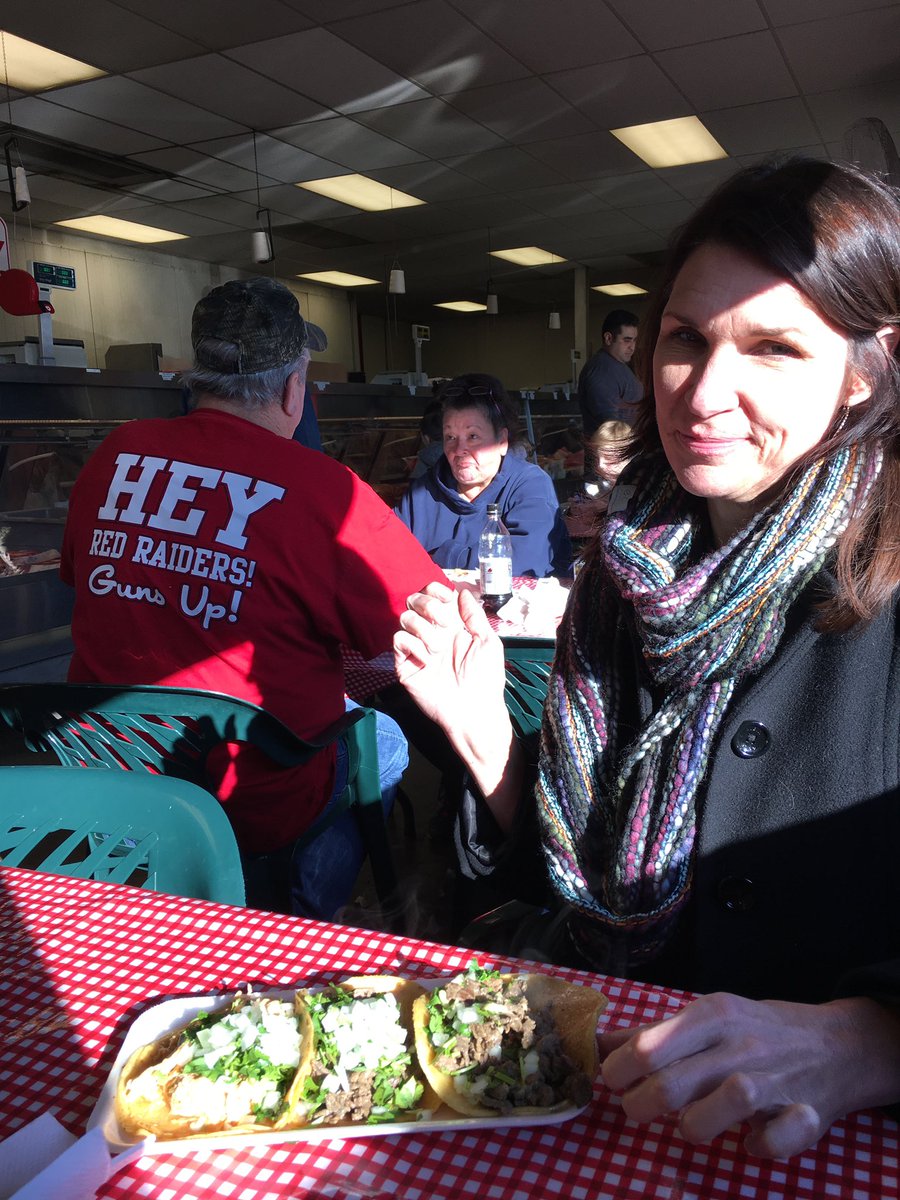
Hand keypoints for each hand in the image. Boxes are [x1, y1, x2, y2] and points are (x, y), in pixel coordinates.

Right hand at [394, 581, 505, 731]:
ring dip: (423, 628)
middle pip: (415, 600)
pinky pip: (399, 640)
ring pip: (405, 617)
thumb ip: (474, 615)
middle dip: (428, 604)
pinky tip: (427, 659)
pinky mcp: (405, 664)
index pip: (434, 595)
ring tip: (438, 648)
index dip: (436, 590)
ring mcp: (417, 647)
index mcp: (452, 624)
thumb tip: (462, 592)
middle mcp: (432, 632)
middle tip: (444, 622)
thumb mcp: (488, 642)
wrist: (473, 710)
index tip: (446, 598)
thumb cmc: (485, 678)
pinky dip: (413, 645)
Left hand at [599, 992, 899, 1158]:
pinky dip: (761, 1146)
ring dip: (697, 1124)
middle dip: (643, 1103)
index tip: (611, 1081)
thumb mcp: (705, 1018)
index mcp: (713, 1015)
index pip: (652, 1043)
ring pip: (731, 1101)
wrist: (835, 1044)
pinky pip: (780, 1138)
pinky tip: (748, 1142)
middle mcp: (742, 1044)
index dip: (619, 1069)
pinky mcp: (808, 1115)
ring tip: (686, 1126)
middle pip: (678, 1080)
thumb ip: (652, 1033)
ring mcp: (777, 1080)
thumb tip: (595, 1042)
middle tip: (635, 1110)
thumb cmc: (755, 1030)